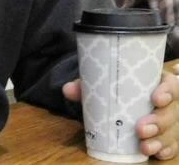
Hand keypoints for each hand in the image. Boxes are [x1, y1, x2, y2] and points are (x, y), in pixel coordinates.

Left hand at [64, 75, 178, 158]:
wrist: (117, 99)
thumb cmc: (115, 88)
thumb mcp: (102, 83)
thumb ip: (86, 85)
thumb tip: (68, 90)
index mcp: (155, 82)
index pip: (171, 84)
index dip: (168, 91)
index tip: (155, 98)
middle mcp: (167, 102)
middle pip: (172, 112)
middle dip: (159, 121)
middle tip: (141, 128)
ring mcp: (169, 121)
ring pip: (172, 131)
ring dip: (160, 140)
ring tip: (144, 146)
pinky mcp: (167, 137)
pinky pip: (172, 146)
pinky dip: (165, 150)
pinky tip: (156, 154)